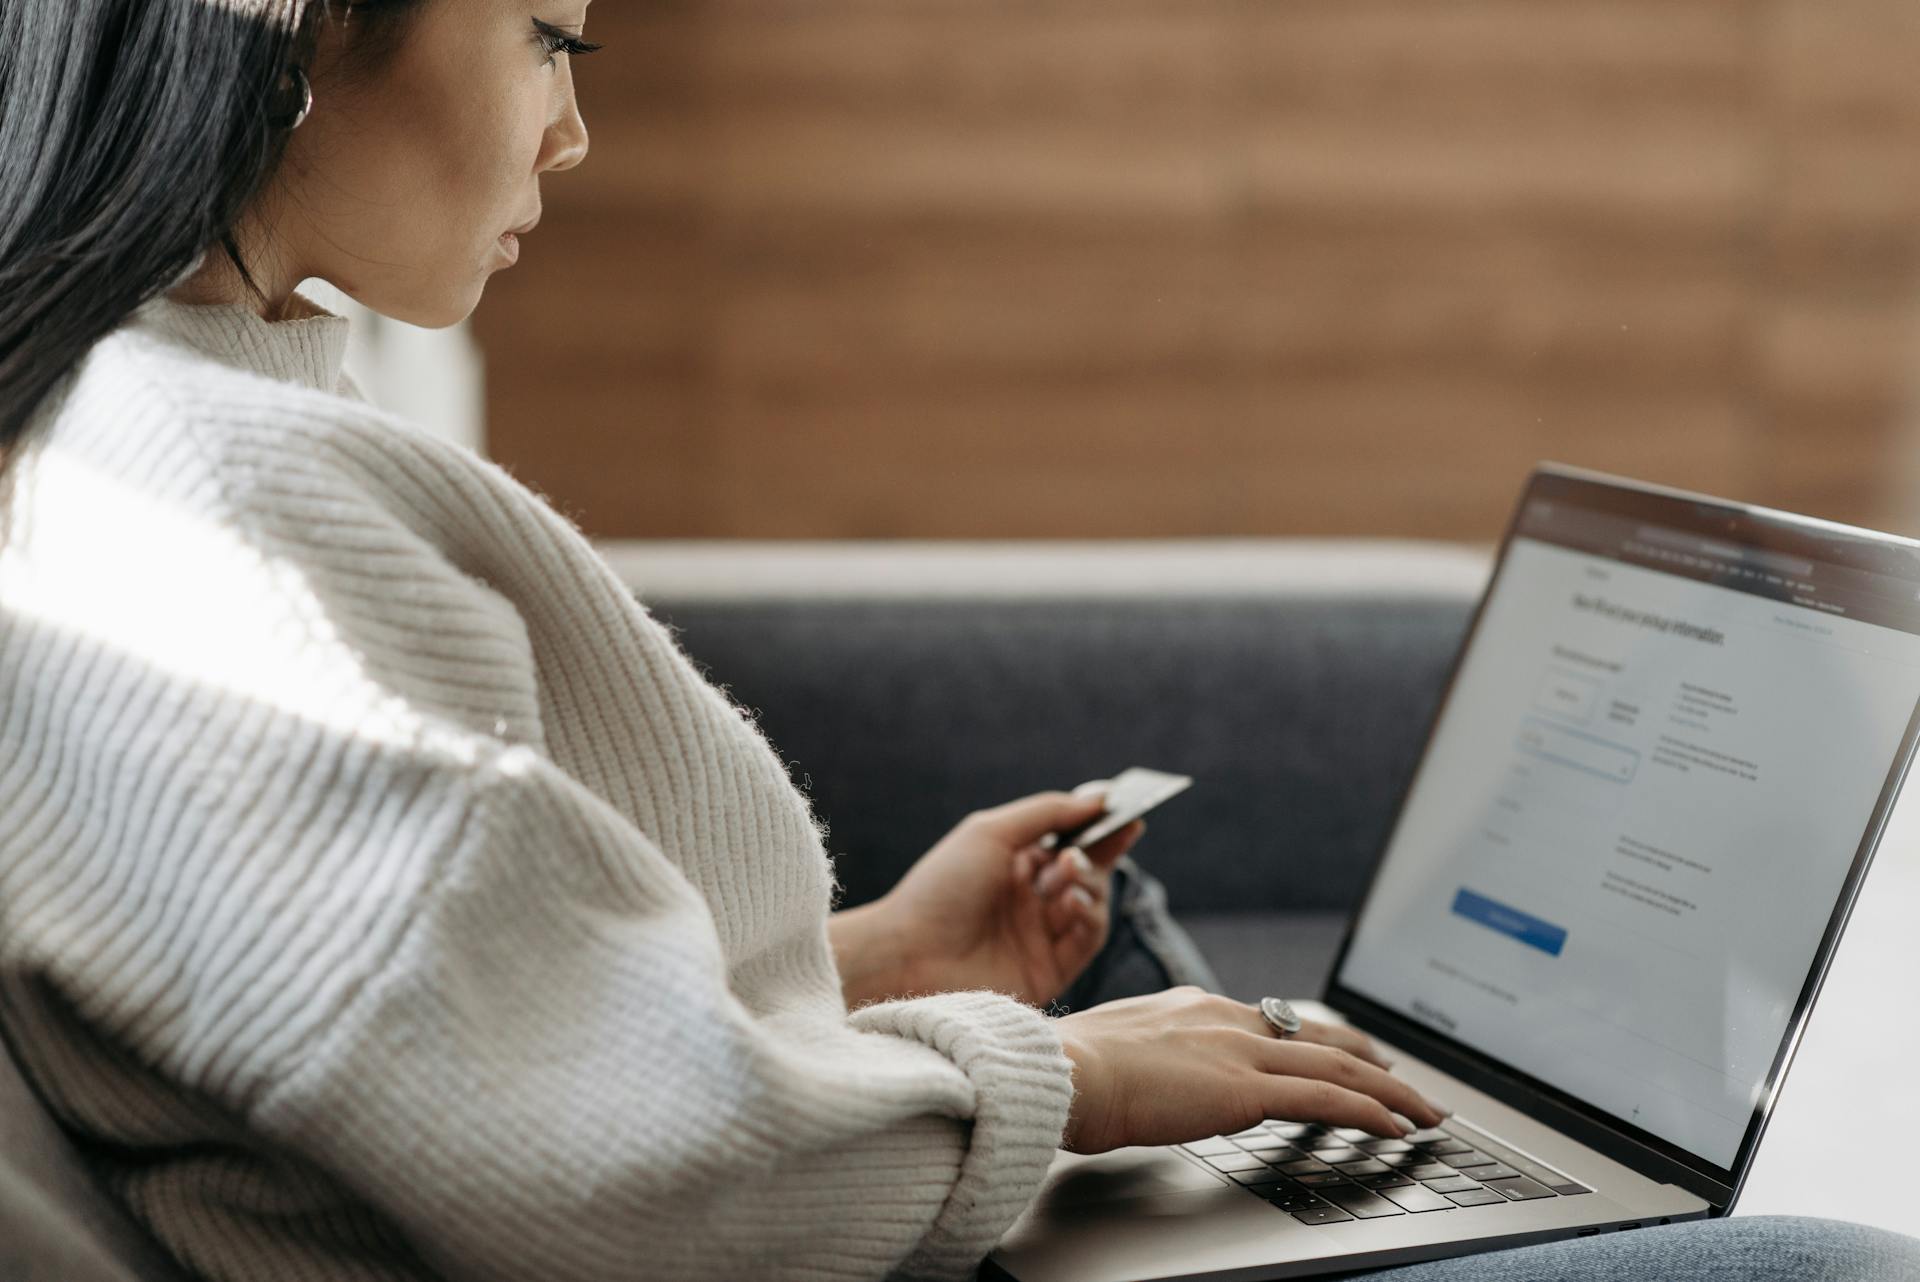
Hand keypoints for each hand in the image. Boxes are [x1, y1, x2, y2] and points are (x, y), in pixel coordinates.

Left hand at [831, 785, 1145, 1008]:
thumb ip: (1048, 812)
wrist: (908, 953)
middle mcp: (1030, 902)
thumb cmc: (941, 887)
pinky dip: (1090, 916)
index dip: (1101, 829)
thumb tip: (1101, 797)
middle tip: (1078, 852)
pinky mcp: (1048, 972)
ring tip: (1067, 875)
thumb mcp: (991, 833)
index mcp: (1014, 867)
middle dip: (1096, 856)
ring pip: (1092, 904)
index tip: (1130, 813)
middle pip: (1087, 873)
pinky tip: (1073, 901)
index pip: (1070, 843)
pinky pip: (1088, 940)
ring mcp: (1040, 937)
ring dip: (1089, 883)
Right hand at [1054, 986, 1451, 1153]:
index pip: (1274, 1021)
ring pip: (1336, 1065)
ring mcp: (1240, 1051)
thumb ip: (1151, 1055)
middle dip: (1369, 1059)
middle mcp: (1226, 1019)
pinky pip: (1326, 1100)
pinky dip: (1370, 1112)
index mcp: (1195, 1007)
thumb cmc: (1073, 1069)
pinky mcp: (1246, 1090)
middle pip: (1318, 1036)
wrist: (1064, 1070)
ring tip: (1422, 1110)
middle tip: (1403, 1080)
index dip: (1318, 1038)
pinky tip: (1396, 1128)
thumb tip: (1153, 1076)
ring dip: (1389, 1090)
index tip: (1343, 1051)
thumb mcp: (1118, 1048)